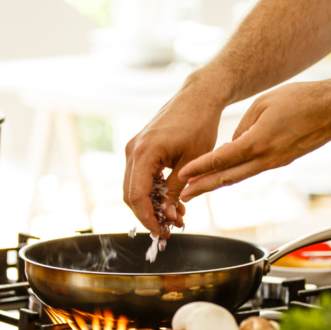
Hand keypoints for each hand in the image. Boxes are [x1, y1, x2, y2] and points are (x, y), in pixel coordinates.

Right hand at [124, 81, 226, 236]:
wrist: (199, 97)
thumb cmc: (199, 124)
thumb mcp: (192, 162)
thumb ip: (176, 190)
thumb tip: (169, 216)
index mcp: (144, 152)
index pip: (136, 196)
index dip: (147, 218)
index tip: (162, 232)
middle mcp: (133, 150)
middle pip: (130, 195)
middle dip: (148, 215)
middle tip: (169, 229)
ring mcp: (134, 148)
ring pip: (134, 187)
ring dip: (152, 205)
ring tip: (176, 216)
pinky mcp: (141, 148)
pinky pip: (140, 176)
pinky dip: (153, 192)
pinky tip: (171, 201)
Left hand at [179, 79, 330, 201]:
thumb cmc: (302, 100)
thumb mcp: (263, 104)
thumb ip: (243, 125)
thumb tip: (232, 143)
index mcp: (258, 142)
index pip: (222, 159)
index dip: (200, 168)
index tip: (183, 175)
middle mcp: (266, 158)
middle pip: (228, 177)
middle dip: (203, 187)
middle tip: (184, 195)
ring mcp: (275, 163)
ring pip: (240, 177)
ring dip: (217, 184)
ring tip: (198, 189)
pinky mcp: (281, 161)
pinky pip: (253, 170)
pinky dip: (236, 174)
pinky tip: (224, 174)